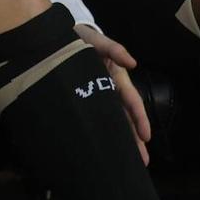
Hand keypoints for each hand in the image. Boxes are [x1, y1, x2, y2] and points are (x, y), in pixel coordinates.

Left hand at [76, 23, 150, 165]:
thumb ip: (113, 49)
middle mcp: (108, 90)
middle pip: (124, 117)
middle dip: (134, 139)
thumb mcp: (96, 40)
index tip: (146, 137)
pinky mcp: (81, 98)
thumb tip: (133, 63)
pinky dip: (99, 132)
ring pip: (110, 121)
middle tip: (142, 162)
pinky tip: (99, 148)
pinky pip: (92, 117)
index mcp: (115, 78)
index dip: (139, 119)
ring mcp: (95, 96)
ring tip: (126, 162)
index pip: (131, 101)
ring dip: (120, 140)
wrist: (54, 37)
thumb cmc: (81, 37)